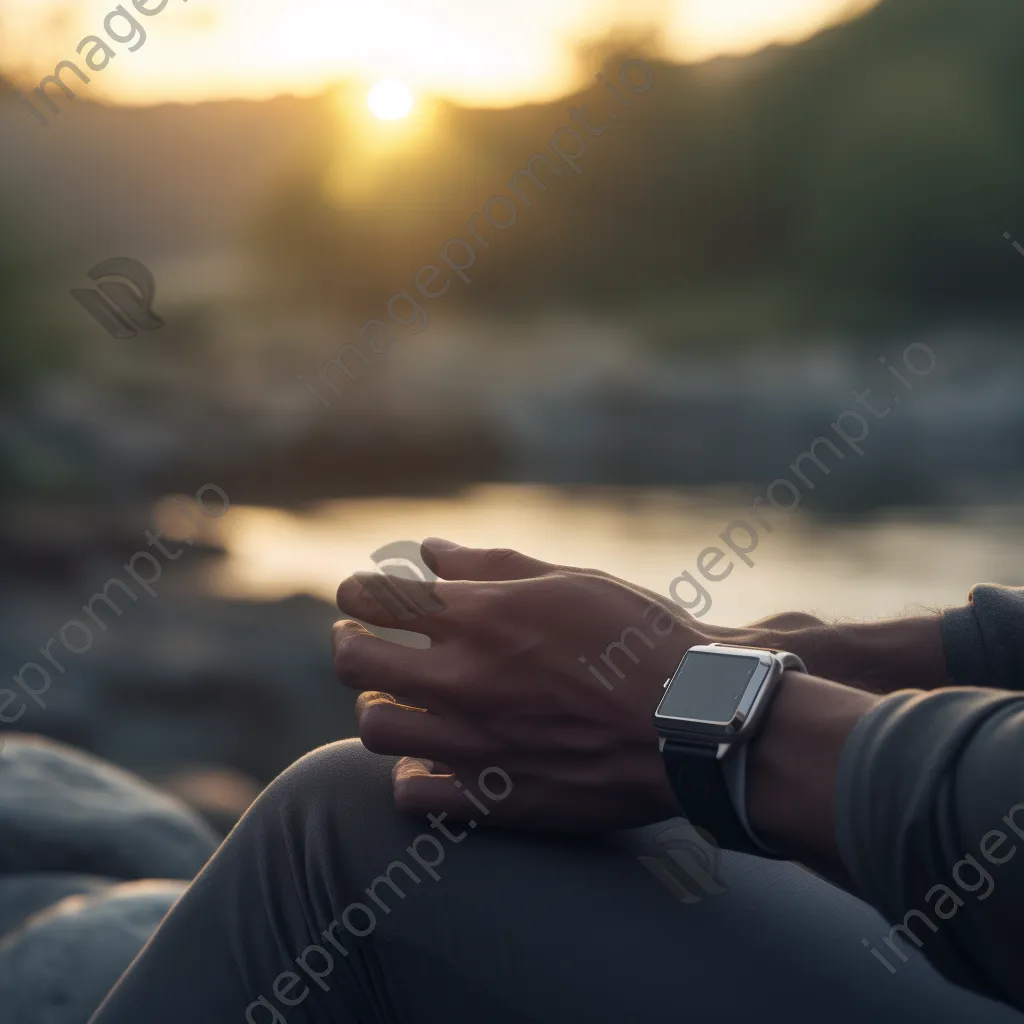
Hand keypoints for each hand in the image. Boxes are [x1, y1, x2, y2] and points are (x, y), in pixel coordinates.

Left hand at [333, 540, 717, 831]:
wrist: (695, 721)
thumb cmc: (640, 639)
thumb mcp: (569, 582)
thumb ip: (491, 565)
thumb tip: (430, 552)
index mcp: (479, 617)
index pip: (374, 597)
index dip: (359, 591)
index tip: (368, 594)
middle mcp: (462, 679)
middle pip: (353, 660)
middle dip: (348, 641)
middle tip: (361, 638)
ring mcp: (472, 743)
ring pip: (373, 727)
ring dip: (376, 705)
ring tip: (396, 696)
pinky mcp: (495, 797)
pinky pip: (412, 792)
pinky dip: (411, 771)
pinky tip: (431, 755)